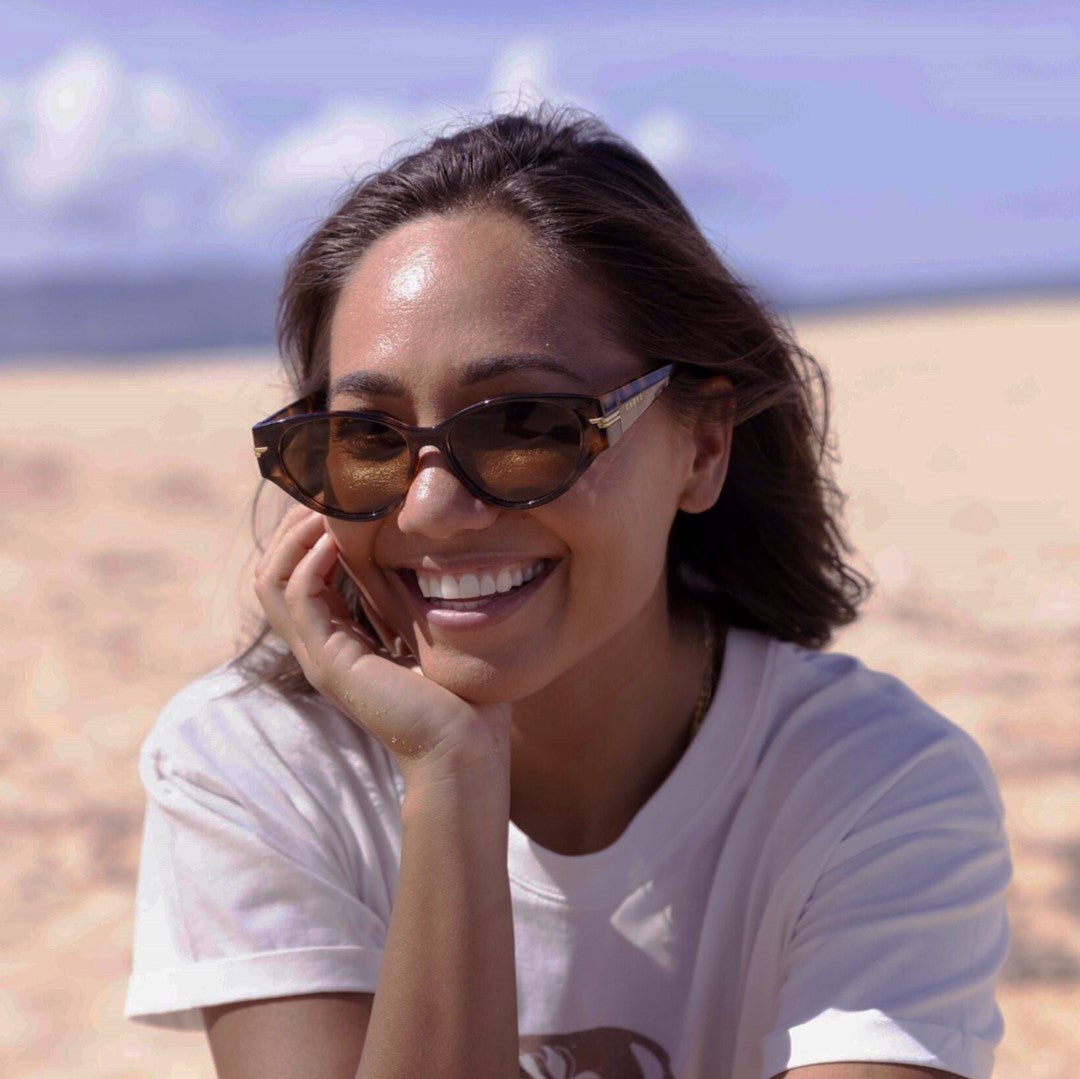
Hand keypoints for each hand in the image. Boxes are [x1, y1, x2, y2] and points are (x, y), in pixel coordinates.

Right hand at [254, 506, 510, 783]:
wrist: (465, 751)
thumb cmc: (463, 698)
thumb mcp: (434, 631)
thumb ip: (418, 598)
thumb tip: (435, 552)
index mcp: (339, 641)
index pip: (298, 574)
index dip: (311, 531)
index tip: (343, 495)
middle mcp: (320, 647)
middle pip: (273, 570)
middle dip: (296, 523)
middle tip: (331, 487)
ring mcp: (319, 656)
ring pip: (272, 578)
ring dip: (298, 534)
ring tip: (332, 504)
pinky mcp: (330, 664)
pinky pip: (299, 595)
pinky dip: (315, 558)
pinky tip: (345, 538)